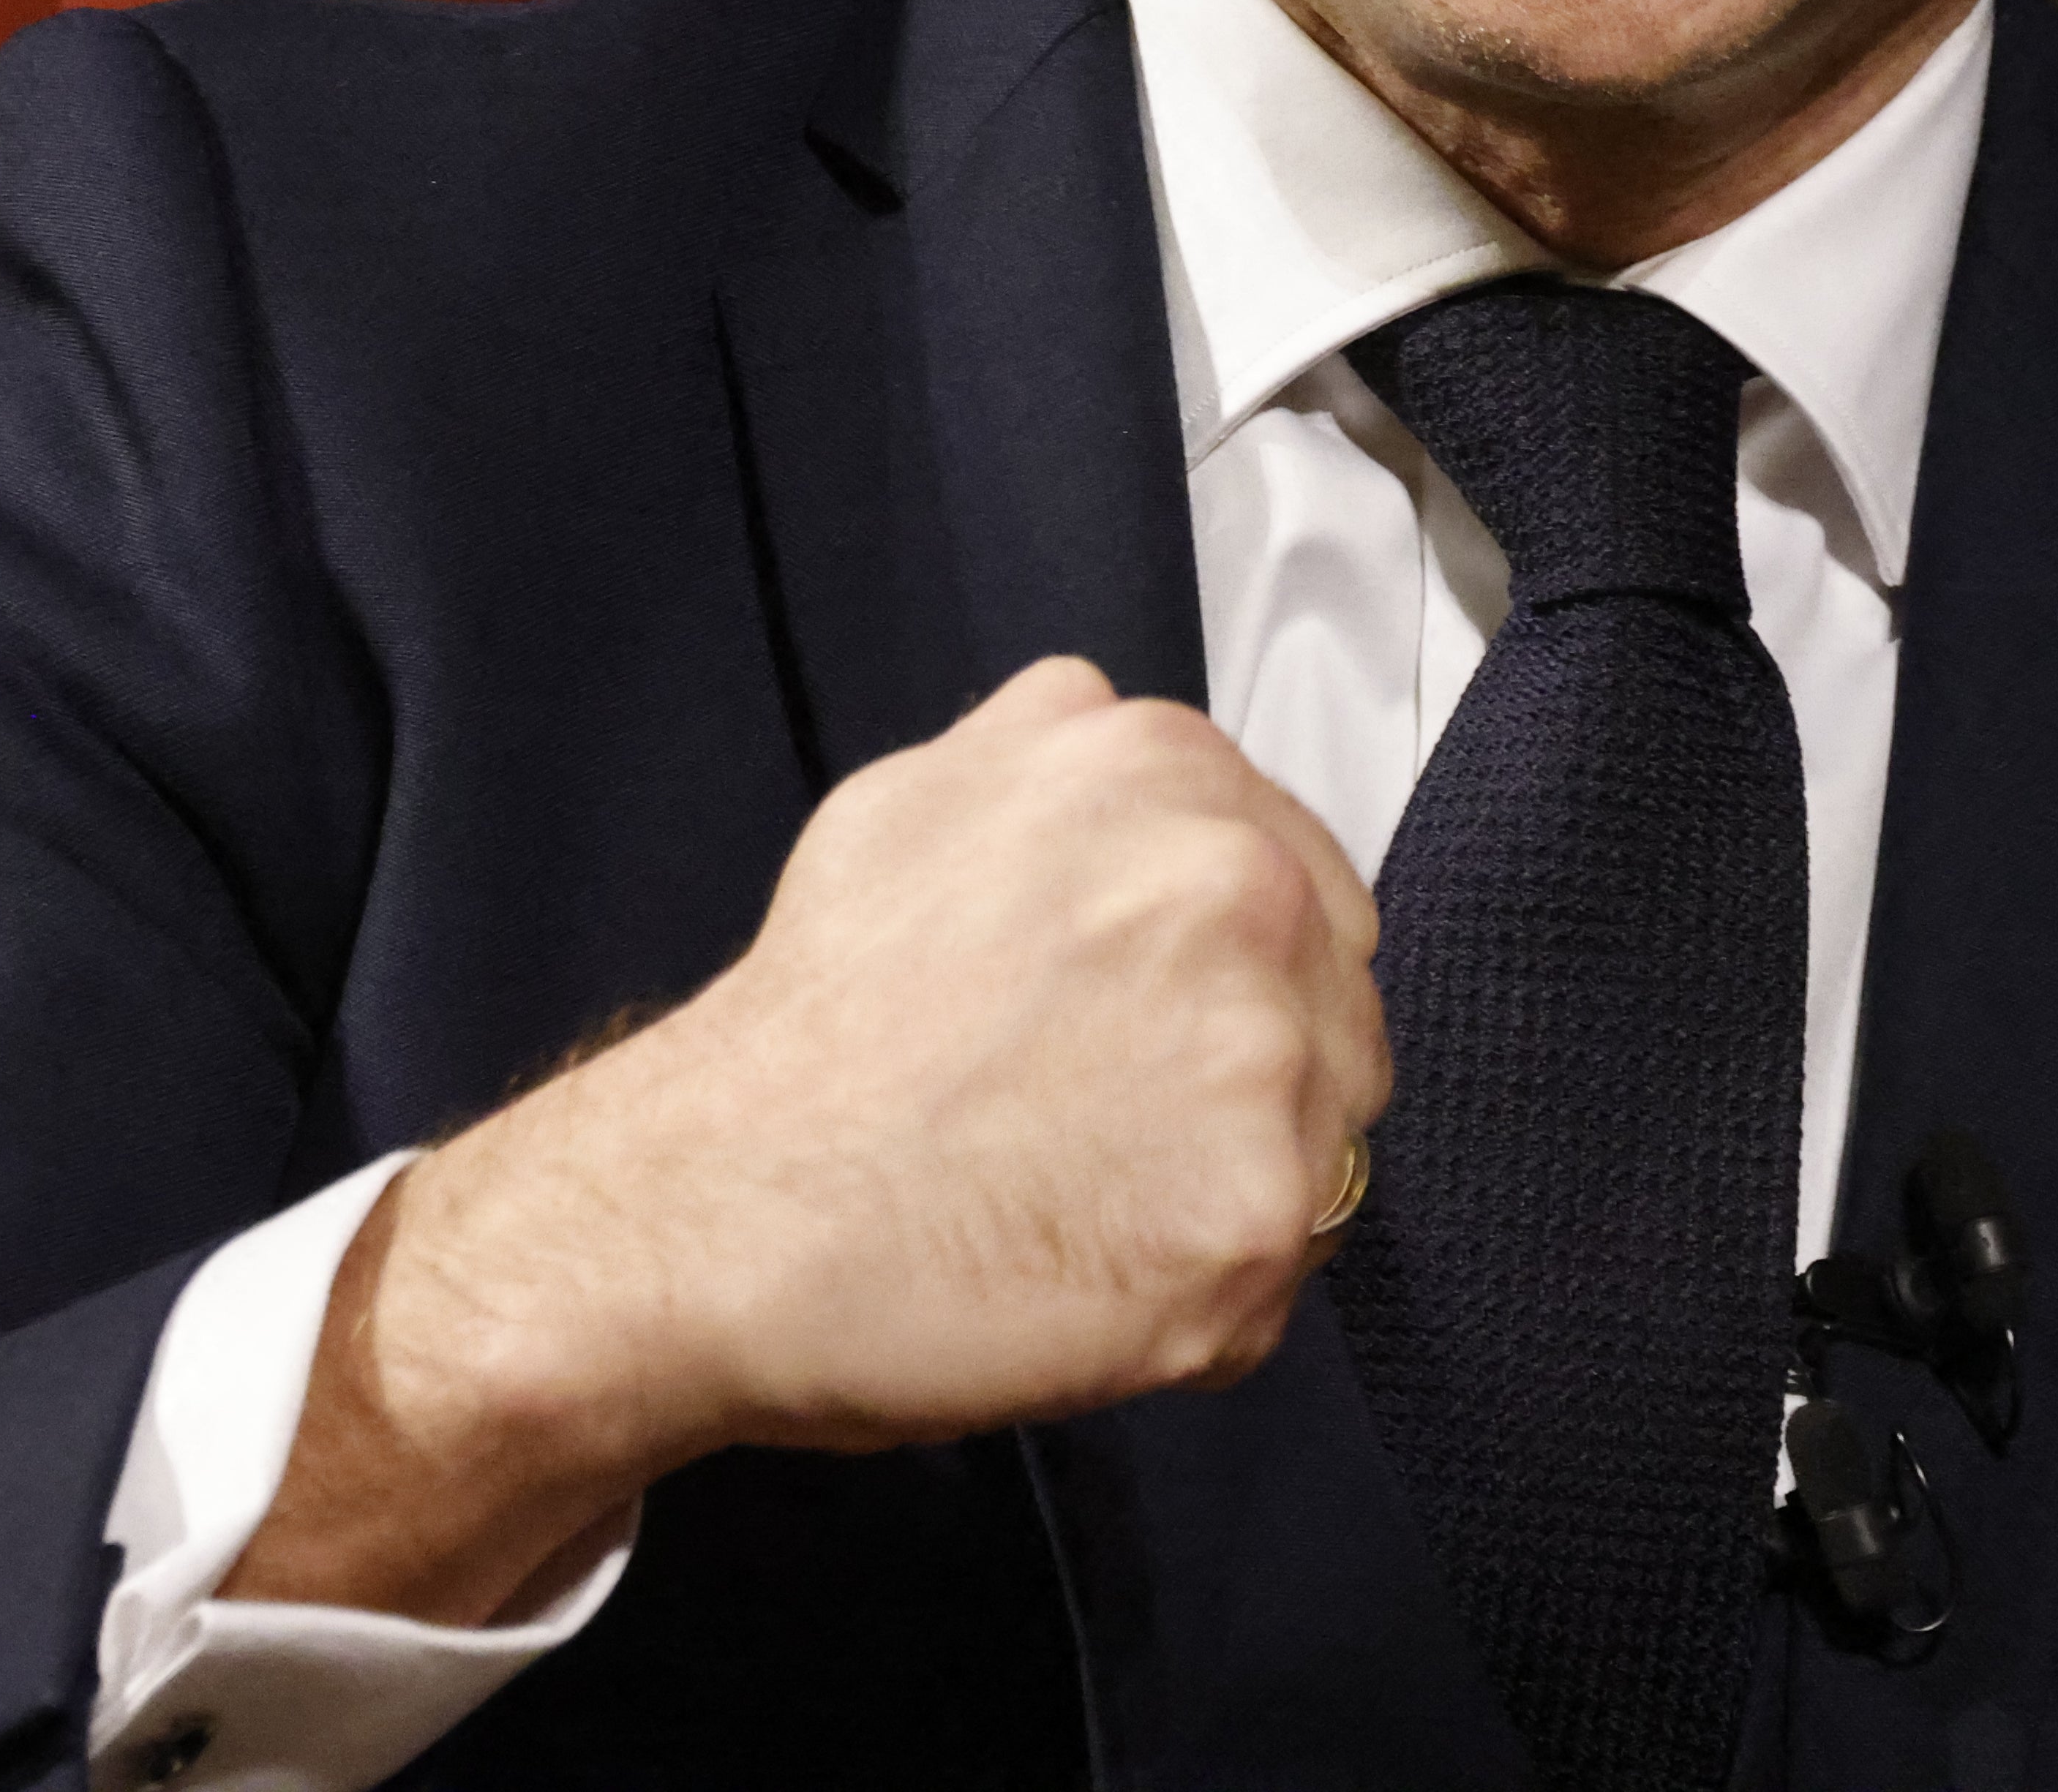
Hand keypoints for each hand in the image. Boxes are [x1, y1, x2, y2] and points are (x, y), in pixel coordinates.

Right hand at [232, 657, 1385, 1622]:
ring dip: (1225, 1179)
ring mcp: (1259, 1049)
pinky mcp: (1255, 1212)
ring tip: (1075, 1191)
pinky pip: (1283, 1264)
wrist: (722, 1200)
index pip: (1304, 885)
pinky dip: (1200, 1289)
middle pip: (1335, 1009)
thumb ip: (1063, 772)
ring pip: (1325, 1141)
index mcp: (1161, 767)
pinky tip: (1082, 1263)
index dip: (1228, 977)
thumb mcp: (917, 797)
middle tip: (1096, 1123)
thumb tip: (1141, 789)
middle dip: (1241, 1074)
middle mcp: (1235, 884)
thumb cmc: (810, 1027)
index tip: (1149, 1031)